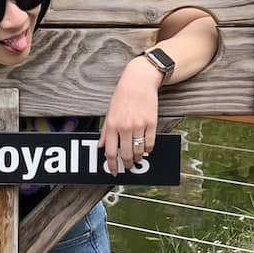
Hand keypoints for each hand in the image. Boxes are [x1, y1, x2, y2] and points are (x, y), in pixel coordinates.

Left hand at [100, 58, 162, 173]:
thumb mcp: (109, 112)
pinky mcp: (152, 123)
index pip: (111, 152)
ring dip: (138, 158)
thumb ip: (105, 131)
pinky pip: (150, 143)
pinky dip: (148, 149)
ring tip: (137, 158)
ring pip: (139, 151)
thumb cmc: (122, 96)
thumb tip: (101, 146)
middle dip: (127, 164)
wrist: (139, 81)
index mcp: (112, 125)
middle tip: (128, 166)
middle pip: (126, 155)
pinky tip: (145, 148)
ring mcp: (139, 125)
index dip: (112, 165)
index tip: (114, 171)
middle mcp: (125, 127)